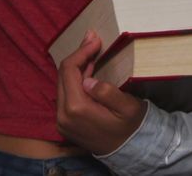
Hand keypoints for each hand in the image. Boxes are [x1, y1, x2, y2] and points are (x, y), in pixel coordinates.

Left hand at [55, 29, 146, 155]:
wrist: (128, 152)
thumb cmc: (130, 127)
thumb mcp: (127, 108)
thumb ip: (107, 92)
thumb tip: (87, 77)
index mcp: (76, 108)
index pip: (69, 69)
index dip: (81, 51)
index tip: (94, 39)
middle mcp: (62, 114)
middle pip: (62, 75)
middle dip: (78, 56)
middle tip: (92, 41)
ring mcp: (61, 120)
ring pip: (62, 84)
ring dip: (76, 68)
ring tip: (91, 53)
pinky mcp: (63, 123)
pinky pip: (64, 95)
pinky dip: (74, 81)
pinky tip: (87, 72)